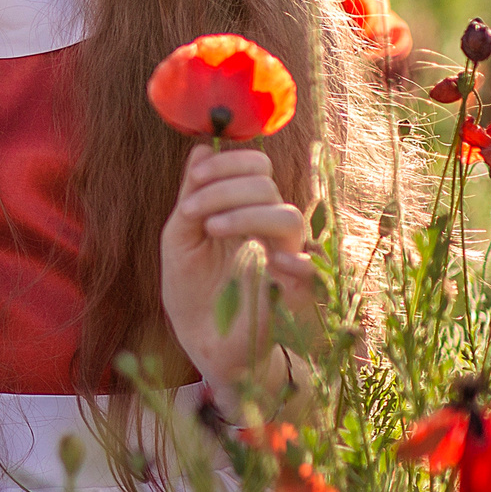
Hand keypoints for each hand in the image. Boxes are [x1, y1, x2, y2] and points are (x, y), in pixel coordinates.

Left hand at [160, 144, 318, 390]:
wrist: (203, 344)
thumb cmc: (191, 291)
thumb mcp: (180, 238)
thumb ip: (192, 196)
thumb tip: (203, 147)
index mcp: (243, 211)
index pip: (254, 168)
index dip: (227, 164)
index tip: (193, 180)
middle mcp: (268, 230)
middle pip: (267, 185)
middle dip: (226, 187)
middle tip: (193, 211)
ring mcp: (284, 258)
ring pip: (288, 216)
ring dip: (246, 213)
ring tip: (211, 229)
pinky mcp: (294, 293)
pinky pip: (310, 268)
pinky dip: (294, 262)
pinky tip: (266, 262)